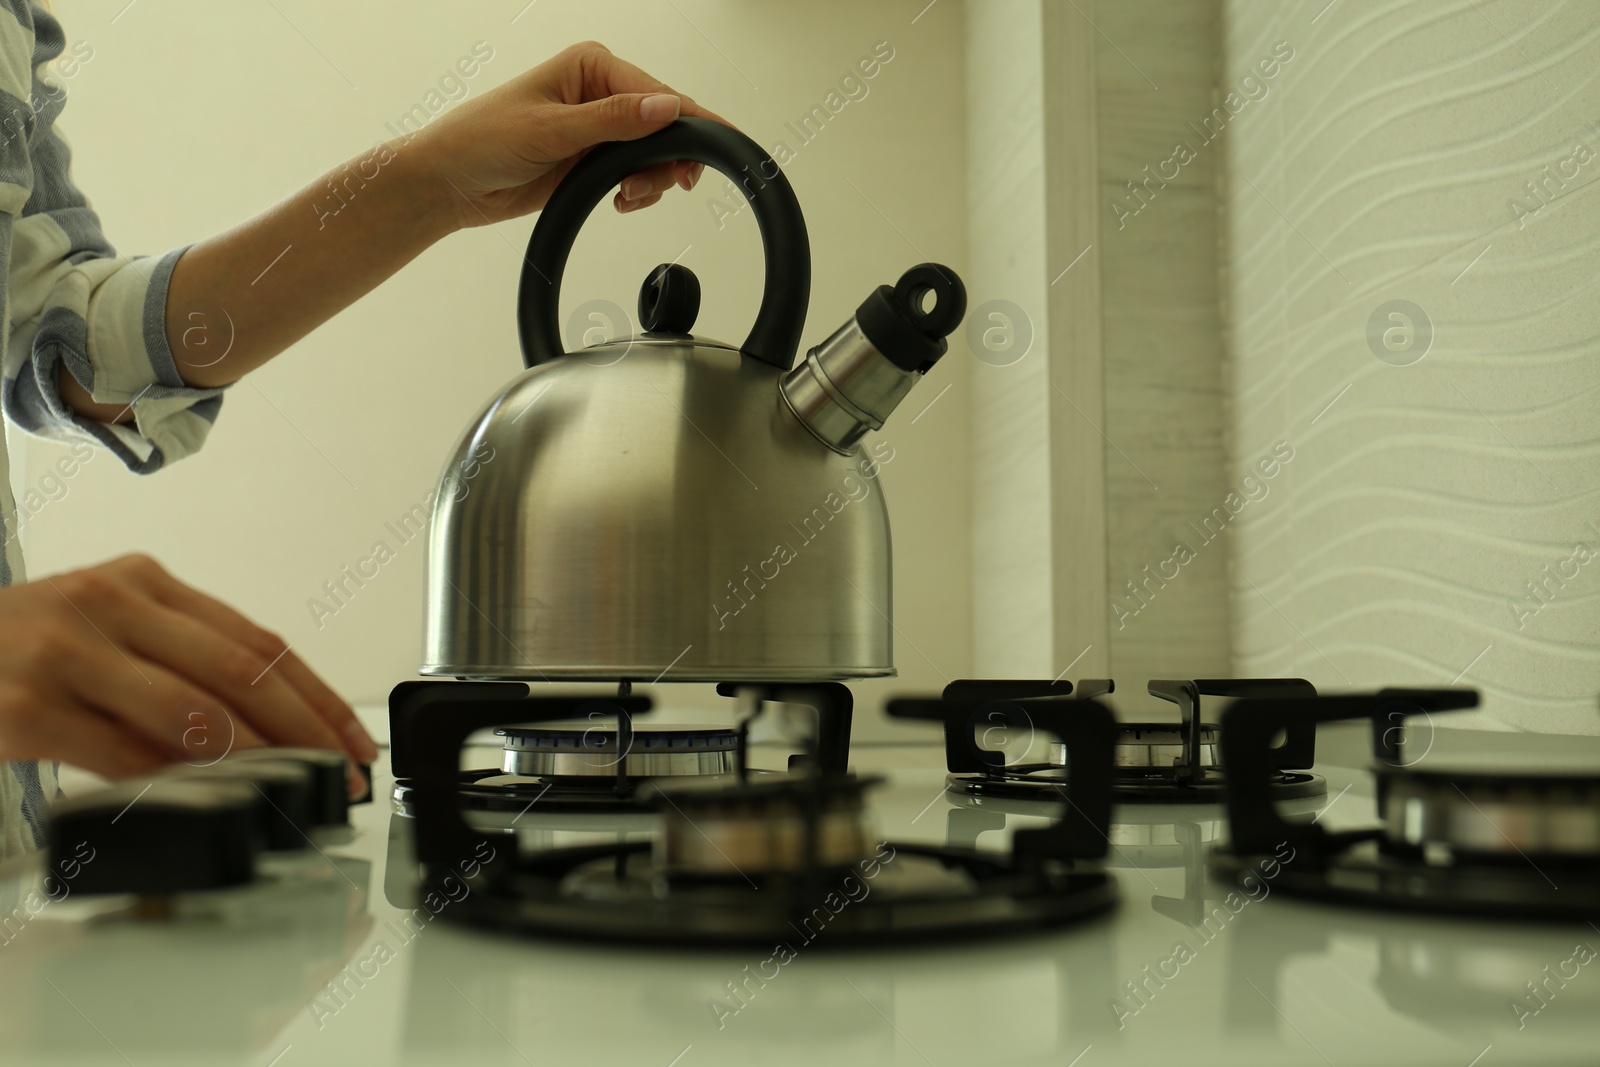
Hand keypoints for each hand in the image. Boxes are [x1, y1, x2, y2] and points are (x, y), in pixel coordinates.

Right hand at [0, 554, 375, 795]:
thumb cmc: (14, 650)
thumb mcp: (102, 634)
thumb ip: (176, 663)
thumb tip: (269, 726)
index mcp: (143, 582)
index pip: (258, 642)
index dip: (317, 697)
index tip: (354, 740)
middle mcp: (110, 602)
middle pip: (243, 672)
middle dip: (306, 732)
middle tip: (340, 775)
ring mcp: (65, 649)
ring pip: (193, 712)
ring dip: (254, 763)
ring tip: (289, 793)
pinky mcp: (25, 704)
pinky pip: (123, 753)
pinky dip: (173, 782)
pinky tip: (207, 800)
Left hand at [408, 40, 728, 229]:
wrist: (452, 182)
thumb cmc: (483, 140)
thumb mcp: (551, 130)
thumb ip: (613, 120)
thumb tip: (667, 107)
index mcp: (592, 67)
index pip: (660, 93)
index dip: (691, 125)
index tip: (714, 152)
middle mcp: (601, 91)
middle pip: (667, 125)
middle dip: (667, 160)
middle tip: (656, 186)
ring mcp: (600, 126)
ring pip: (656, 153)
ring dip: (651, 180)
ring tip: (625, 196)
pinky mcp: (594, 157)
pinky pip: (638, 172)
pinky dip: (639, 191)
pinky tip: (620, 199)